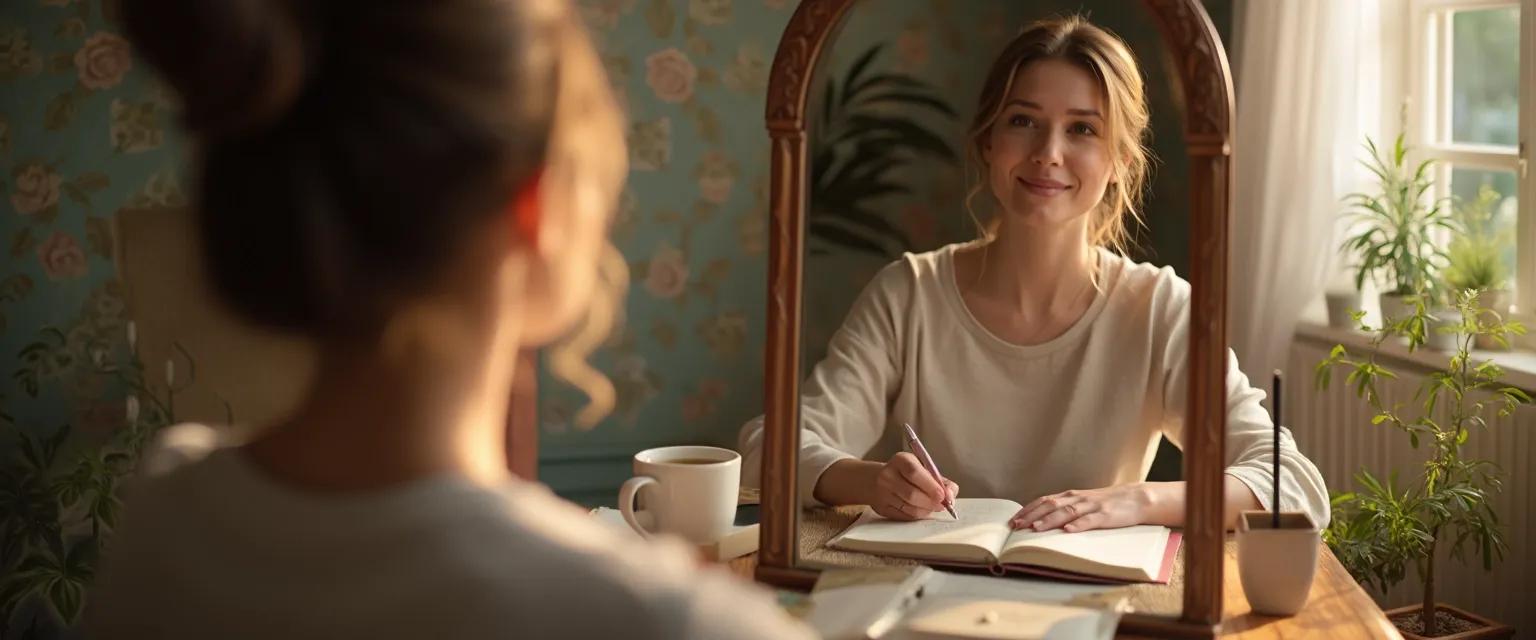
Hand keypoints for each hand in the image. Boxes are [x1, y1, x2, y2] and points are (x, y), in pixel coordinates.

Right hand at [870, 452, 958, 520]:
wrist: (876, 480)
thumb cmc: (907, 474)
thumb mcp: (923, 468)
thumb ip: (941, 481)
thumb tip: (951, 495)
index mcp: (900, 460)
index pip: (914, 473)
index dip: (930, 486)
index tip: (943, 495)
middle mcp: (888, 475)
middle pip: (911, 494)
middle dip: (931, 502)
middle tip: (942, 505)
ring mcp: (882, 493)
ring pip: (909, 508)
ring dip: (926, 510)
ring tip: (932, 507)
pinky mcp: (881, 508)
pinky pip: (904, 516)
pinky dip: (917, 515)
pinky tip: (921, 510)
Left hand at [1009, 483, 1151, 532]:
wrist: (1135, 498)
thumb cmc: (1105, 504)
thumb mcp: (1082, 504)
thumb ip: (1065, 509)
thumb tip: (1041, 521)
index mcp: (1070, 496)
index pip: (1044, 501)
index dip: (1027, 510)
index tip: (1012, 521)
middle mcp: (1077, 498)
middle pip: (1050, 505)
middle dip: (1032, 516)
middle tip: (1016, 527)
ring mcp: (1091, 506)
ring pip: (1067, 512)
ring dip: (1050, 520)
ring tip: (1036, 529)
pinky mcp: (1105, 515)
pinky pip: (1090, 520)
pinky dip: (1078, 525)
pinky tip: (1068, 531)